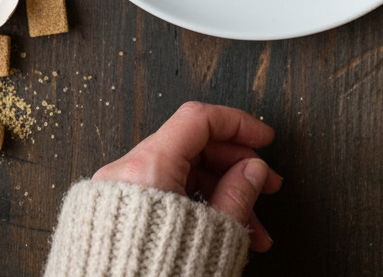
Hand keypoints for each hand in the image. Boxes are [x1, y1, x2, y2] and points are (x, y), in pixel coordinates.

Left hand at [92, 101, 281, 250]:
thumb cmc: (154, 276)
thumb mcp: (212, 234)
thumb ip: (237, 194)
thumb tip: (254, 170)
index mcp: (148, 168)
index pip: (199, 120)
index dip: (237, 124)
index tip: (262, 137)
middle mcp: (127, 171)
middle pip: (192, 147)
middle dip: (236, 166)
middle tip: (265, 184)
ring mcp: (119, 191)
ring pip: (181, 174)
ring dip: (221, 192)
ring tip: (253, 228)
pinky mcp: (117, 212)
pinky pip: (163, 192)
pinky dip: (195, 204)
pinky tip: (222, 228)